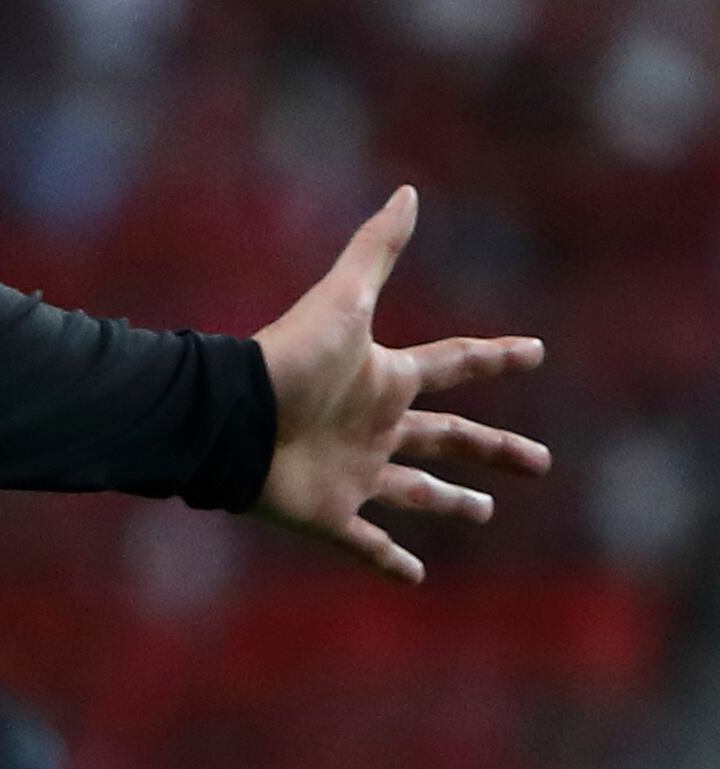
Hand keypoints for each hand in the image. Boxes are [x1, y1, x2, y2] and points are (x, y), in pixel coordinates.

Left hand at [252, 189, 548, 584]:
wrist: (227, 418)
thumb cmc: (287, 360)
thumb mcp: (343, 301)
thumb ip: (376, 249)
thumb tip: (408, 191)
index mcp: (384, 379)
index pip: (453, 364)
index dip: (493, 356)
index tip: (534, 350)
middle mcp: (374, 426)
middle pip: (449, 437)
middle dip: (493, 448)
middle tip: (539, 462)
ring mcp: (353, 472)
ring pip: (415, 490)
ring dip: (448, 502)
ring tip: (482, 512)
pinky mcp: (328, 513)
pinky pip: (364, 543)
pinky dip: (389, 561)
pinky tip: (416, 577)